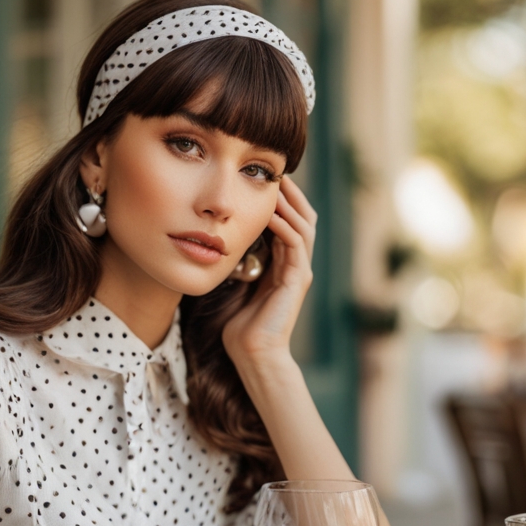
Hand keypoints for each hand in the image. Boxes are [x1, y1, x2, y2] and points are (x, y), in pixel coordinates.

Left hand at [222, 176, 316, 368]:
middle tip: (277, 172)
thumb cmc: (241, 325)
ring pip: (304, 227)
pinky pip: (296, 245)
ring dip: (290, 204)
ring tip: (275, 185)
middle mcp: (297, 266)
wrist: (253, 354)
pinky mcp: (297, 281)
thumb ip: (238, 261)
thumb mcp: (237, 284)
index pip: (291, 222)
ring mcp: (300, 273)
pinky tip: (271, 213)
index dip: (283, 200)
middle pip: (305, 218)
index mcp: (285, 265)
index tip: (265, 179)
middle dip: (292, 194)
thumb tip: (220, 237)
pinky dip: (285, 226)